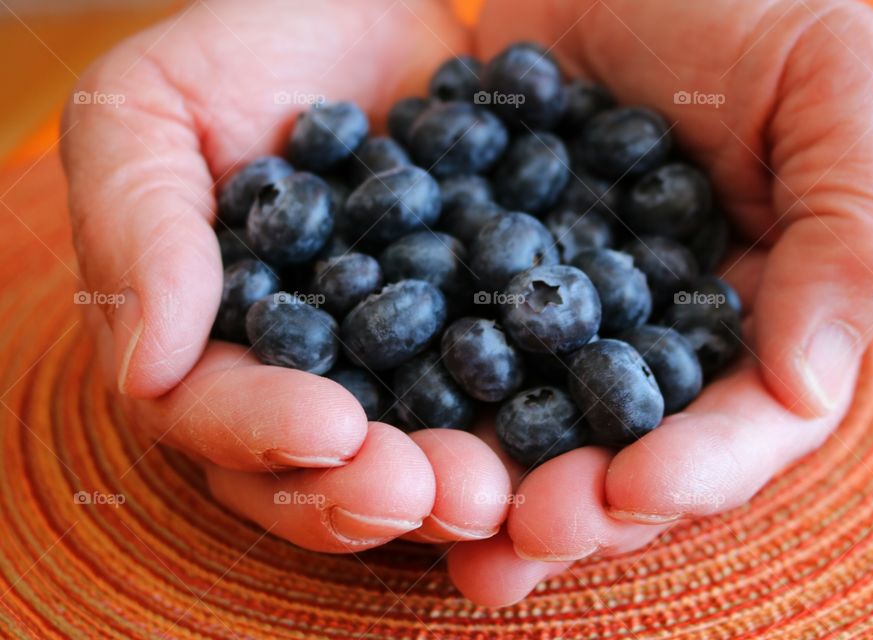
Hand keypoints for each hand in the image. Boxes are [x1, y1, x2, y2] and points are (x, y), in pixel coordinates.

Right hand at [61, 0, 511, 551]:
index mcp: (214, 344)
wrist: (368, 12)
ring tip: (504, 492)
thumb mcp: (148, 111)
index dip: (266, 435)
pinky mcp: (485, 334)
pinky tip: (583, 439)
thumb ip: (140, 232)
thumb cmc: (240, 54)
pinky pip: (519, 392)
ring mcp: (407, 365)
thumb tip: (144, 372)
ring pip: (426, 453)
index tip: (330, 430)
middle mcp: (310, 377)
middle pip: (328, 468)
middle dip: (376, 491)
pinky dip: (545, 423)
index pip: (220, 416)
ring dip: (464, 485)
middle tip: (437, 497)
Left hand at [446, 0, 872, 605]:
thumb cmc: (734, 5)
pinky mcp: (489, 289)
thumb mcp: (831, 82)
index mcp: (766, 314)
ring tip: (450, 523)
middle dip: (581, 504)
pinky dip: (427, 403)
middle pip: (634, 455)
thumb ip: (853, 230)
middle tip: (521, 536)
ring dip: (498, 486)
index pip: (748, 424)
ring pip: (540, 431)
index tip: (628, 492)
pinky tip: (384, 438)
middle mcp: (667, 340)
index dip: (694, 470)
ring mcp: (570, 323)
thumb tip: (804, 386)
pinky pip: (456, 360)